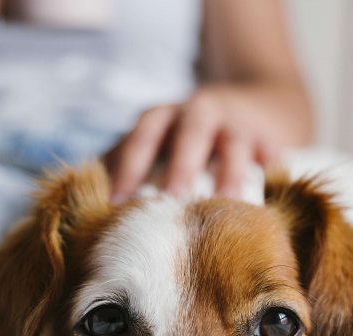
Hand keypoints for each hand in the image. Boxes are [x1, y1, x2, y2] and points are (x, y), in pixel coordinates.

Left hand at [105, 86, 281, 202]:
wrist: (247, 109)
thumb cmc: (181, 141)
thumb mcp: (151, 144)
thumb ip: (122, 168)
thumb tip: (80, 210)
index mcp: (162, 117)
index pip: (141, 138)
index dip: (129, 169)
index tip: (117, 204)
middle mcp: (200, 113)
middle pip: (190, 135)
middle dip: (181, 167)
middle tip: (173, 202)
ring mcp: (238, 124)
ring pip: (234, 145)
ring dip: (230, 174)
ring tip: (228, 206)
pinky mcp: (270, 139)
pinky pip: (272, 156)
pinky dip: (271, 175)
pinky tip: (269, 202)